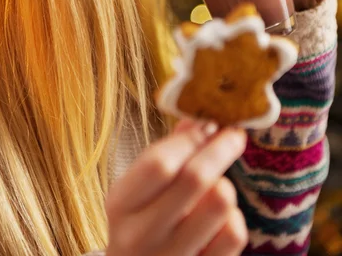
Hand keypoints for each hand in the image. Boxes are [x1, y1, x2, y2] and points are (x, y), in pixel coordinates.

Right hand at [106, 119, 247, 255]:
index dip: (189, 139)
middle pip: (195, 178)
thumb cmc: (140, 223)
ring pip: (220, 203)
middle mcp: (142, 234)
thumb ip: (165, 152)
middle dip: (221, 149)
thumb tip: (198, 121)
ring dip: (223, 186)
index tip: (207, 123)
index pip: (159, 163)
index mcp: (121, 204)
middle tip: (234, 134)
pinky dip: (234, 217)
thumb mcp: (138, 189)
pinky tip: (220, 218)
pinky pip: (234, 234)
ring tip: (216, 185)